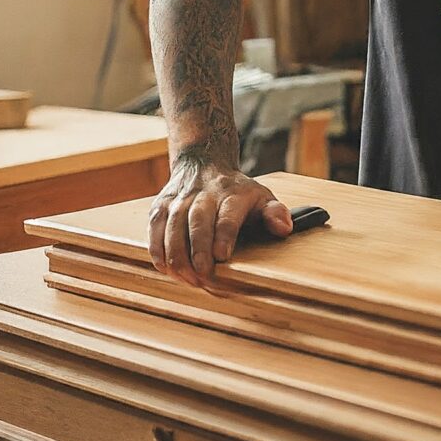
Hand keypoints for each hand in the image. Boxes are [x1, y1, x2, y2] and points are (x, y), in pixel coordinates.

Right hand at [148, 158, 291, 286]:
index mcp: (232, 193)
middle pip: (197, 221)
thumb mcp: (262, 197)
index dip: (223, 235)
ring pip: (173, 225)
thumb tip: (284, 227)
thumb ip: (275, 213)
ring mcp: (180, 197)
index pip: (227, 215)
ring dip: (177, 254)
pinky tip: (166, 267)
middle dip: (198, 250)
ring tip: (186, 278)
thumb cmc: (237, 192)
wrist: (204, 162)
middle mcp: (204, 193)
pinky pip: (155, 226)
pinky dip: (158, 248)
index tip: (222, 256)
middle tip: (202, 275)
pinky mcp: (162, 204)